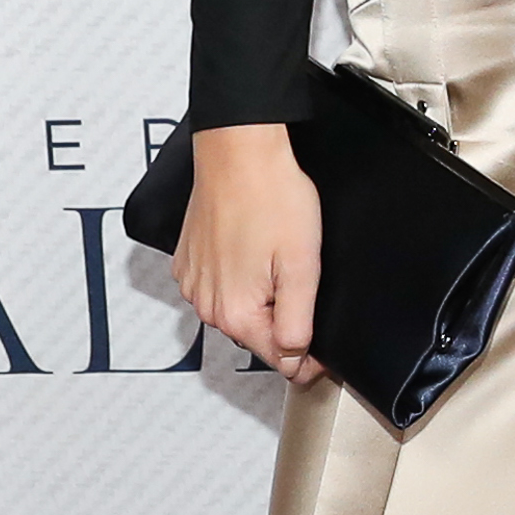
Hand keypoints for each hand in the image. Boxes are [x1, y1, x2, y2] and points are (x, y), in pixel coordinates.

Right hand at [174, 123, 323, 381]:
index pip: (279, 361)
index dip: (310, 360)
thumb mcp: (302, 267)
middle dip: (284, 325)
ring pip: (238, 312)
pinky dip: (238, 279)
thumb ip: (298, 323)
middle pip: (258, 337)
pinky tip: (254, 252)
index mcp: (236, 313)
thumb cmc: (272, 197)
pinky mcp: (188, 262)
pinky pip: (218, 287)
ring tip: (278, 262)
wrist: (238, 152)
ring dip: (261, 300)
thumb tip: (296, 363)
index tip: (326, 351)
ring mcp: (193, 283)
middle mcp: (207, 304)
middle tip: (304, 285)